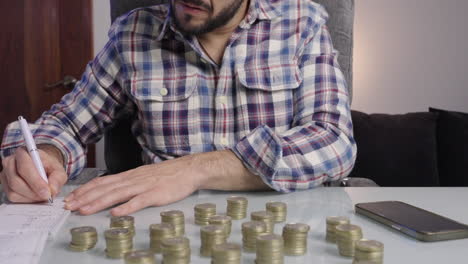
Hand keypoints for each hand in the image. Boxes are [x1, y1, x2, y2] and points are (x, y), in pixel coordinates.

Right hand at [0, 146, 66, 202]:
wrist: (42, 167)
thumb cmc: (49, 167)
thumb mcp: (58, 170)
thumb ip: (57, 179)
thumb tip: (52, 190)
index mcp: (23, 153)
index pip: (25, 168)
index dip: (36, 182)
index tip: (46, 192)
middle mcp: (10, 162)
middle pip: (16, 181)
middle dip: (33, 192)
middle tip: (46, 196)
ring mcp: (5, 175)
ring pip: (13, 191)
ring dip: (30, 197)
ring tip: (42, 195)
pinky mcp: (5, 186)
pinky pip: (12, 197)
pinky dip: (26, 199)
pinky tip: (35, 196)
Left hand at [64, 154, 201, 215]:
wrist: (187, 169)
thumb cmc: (166, 174)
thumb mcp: (142, 176)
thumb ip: (127, 183)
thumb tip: (111, 191)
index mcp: (128, 176)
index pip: (102, 182)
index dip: (85, 190)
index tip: (71, 198)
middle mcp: (132, 180)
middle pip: (105, 188)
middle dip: (85, 198)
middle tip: (69, 206)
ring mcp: (144, 186)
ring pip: (117, 194)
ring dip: (99, 202)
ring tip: (84, 210)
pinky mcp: (156, 194)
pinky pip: (139, 201)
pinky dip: (126, 207)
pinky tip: (116, 213)